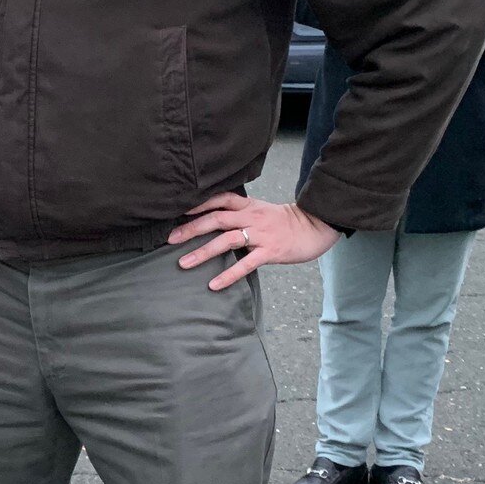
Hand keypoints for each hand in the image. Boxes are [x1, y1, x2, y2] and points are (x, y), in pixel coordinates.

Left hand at [168, 192, 339, 291]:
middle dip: (191, 229)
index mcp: (248, 206)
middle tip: (170, 239)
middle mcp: (251, 217)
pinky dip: (228, 274)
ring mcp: (261, 234)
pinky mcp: (270, 252)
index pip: (219, 199)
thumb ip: (239, 213)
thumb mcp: (260, 210)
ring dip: (202, 252)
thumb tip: (213, 220)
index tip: (177, 211)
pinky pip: (245, 264)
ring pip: (226, 241)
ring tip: (183, 263)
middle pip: (216, 219)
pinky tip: (214, 284)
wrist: (314, 226)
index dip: (198, 204)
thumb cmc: (284, 221)